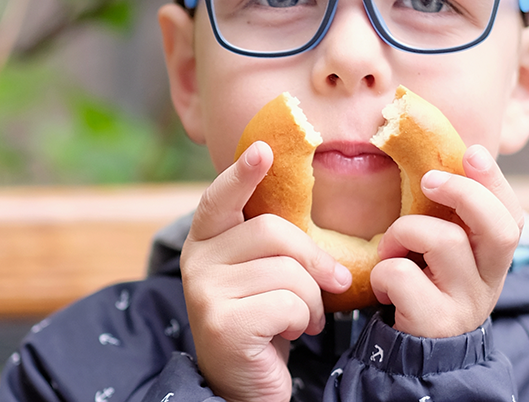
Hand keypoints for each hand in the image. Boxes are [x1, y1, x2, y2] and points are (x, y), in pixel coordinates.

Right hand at [181, 141, 352, 401]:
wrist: (245, 385)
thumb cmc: (264, 322)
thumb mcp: (264, 274)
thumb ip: (273, 244)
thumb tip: (325, 235)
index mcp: (205, 241)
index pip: (220, 199)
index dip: (241, 174)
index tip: (263, 150)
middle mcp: (196, 261)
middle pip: (273, 232)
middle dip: (314, 260)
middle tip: (332, 286)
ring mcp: (205, 292)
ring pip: (288, 271)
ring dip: (312, 301)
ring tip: (303, 319)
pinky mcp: (222, 323)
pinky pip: (288, 303)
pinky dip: (303, 321)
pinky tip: (292, 334)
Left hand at [371, 144, 523, 336]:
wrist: (417, 356)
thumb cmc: (425, 289)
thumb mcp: (444, 255)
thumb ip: (450, 219)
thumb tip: (444, 159)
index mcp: (491, 258)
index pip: (512, 215)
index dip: (495, 181)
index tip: (470, 153)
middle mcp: (488, 280)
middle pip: (498, 227)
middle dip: (462, 193)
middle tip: (428, 180)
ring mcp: (464, 302)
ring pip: (443, 240)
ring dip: (403, 233)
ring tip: (391, 251)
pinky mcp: (434, 320)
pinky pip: (402, 274)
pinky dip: (382, 271)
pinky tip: (382, 286)